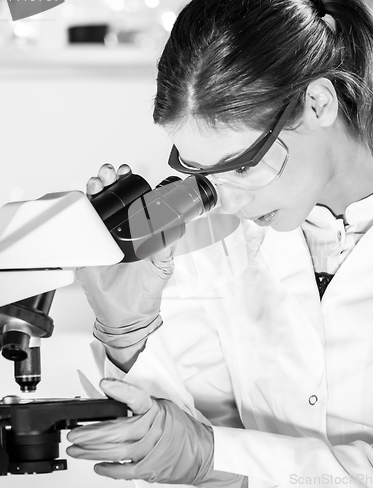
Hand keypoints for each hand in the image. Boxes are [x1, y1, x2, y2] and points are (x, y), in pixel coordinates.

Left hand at [67, 379, 213, 484]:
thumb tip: (115, 399)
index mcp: (157, 411)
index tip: (104, 383)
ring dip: (91, 451)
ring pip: (114, 452)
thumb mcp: (165, 407)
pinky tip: (96, 465)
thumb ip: (142, 405)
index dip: (120, 390)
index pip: (137, 398)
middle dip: (91, 433)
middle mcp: (152, 430)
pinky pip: (123, 470)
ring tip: (76, 448)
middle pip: (116, 431)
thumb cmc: (183, 429)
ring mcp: (149, 451)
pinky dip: (108, 469)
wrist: (202, 452)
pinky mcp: (148, 468)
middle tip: (75, 433)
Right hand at [76, 164, 174, 365]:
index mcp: (137, 231)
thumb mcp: (162, 266)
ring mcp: (101, 240)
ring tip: (97, 182)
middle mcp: (118, 232)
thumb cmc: (145, 292)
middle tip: (110, 174)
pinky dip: (77, 214)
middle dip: (109, 181)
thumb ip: (168, 246)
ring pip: (93, 208)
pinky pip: (78, 230)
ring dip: (93, 191)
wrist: (127, 316)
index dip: (128, 184)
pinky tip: (82, 203)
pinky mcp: (87, 252)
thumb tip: (178, 226)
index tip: (128, 173)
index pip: (131, 201)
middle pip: (111, 199)